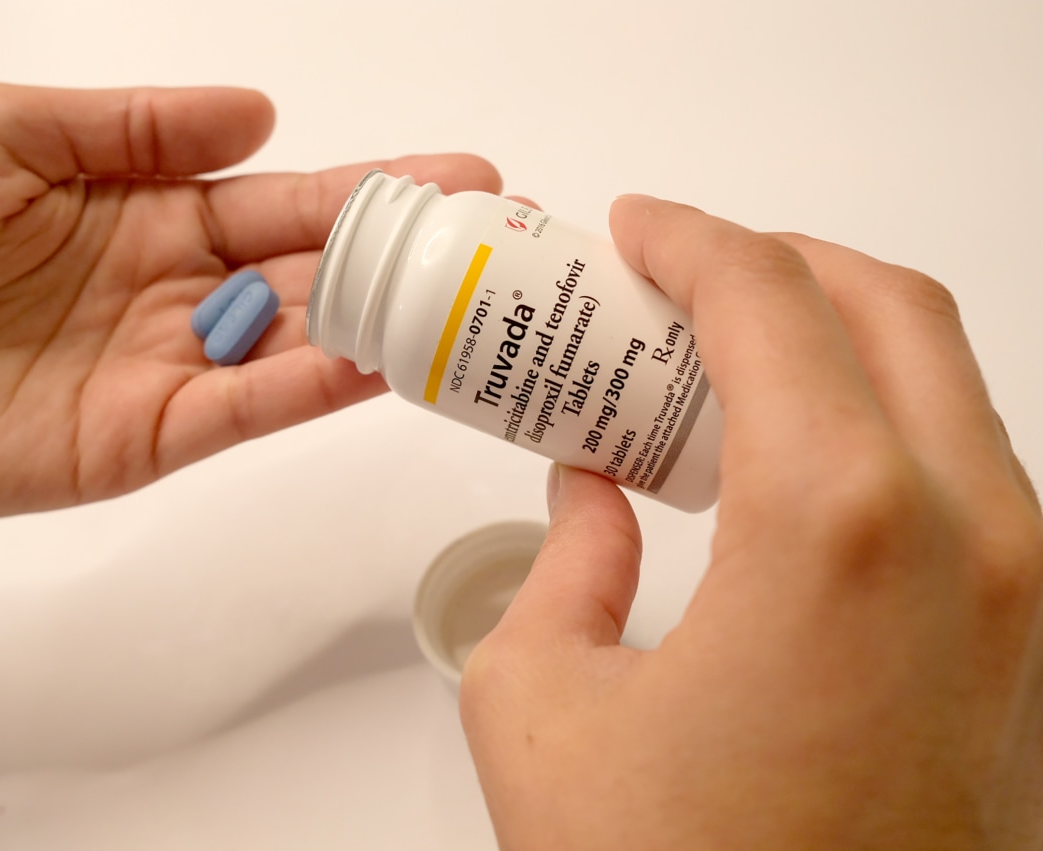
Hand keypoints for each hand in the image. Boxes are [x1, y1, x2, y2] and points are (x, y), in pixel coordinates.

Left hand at [0, 84, 500, 519]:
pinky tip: (373, 364)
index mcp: (145, 212)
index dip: (374, 189)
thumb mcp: (5, 129)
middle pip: (311, 276)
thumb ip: (137, 126)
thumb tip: (262, 115)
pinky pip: (241, 413)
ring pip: (295, 347)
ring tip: (466, 307)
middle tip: (497, 246)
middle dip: (406, 261)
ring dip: (379, 328)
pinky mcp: (139, 442)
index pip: (284, 202)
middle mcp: (171, 293)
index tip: (459, 178)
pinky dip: (308, 390)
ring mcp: (162, 371)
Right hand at [461, 197, 1042, 848]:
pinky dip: (879, 427)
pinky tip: (789, 471)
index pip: (770, 297)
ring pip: (943, 383)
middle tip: (679, 282)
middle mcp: (973, 538)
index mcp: (842, 525)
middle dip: (773, 264)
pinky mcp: (1034, 647)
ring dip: (832, 345)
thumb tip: (592, 496)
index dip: (692, 240)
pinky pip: (966, 472)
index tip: (643, 231)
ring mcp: (1028, 592)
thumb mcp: (544, 706)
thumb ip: (560, 564)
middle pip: (885, 305)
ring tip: (721, 375)